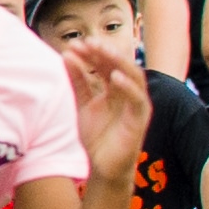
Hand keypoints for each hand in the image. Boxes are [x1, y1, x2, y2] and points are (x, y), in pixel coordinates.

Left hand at [63, 37, 149, 178]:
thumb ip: (77, 81)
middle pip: (120, 65)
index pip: (105, 64)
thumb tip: (67, 54)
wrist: (103, 167)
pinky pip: (137, 98)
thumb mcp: (82, 105)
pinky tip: (115, 77)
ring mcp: (136, 104)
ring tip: (103, 51)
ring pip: (133, 76)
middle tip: (88, 42)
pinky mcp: (140, 118)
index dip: (91, 53)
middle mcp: (128, 92)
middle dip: (105, 52)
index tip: (74, 45)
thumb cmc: (96, 137)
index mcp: (115, 88)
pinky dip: (128, 86)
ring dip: (118, 62)